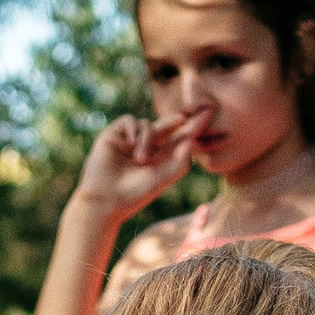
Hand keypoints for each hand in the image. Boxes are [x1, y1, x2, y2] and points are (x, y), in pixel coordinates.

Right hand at [72, 109, 207, 221]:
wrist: (105, 199)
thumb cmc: (134, 194)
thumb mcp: (162, 179)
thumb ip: (180, 161)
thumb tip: (192, 141)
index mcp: (161, 158)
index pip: (180, 138)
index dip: (193, 127)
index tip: (209, 114)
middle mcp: (148, 147)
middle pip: (167, 126)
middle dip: (178, 120)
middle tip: (190, 114)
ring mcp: (131, 140)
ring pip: (147, 125)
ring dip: (147, 139)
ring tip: (140, 159)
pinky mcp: (115, 134)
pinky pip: (130, 120)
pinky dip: (133, 129)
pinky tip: (131, 144)